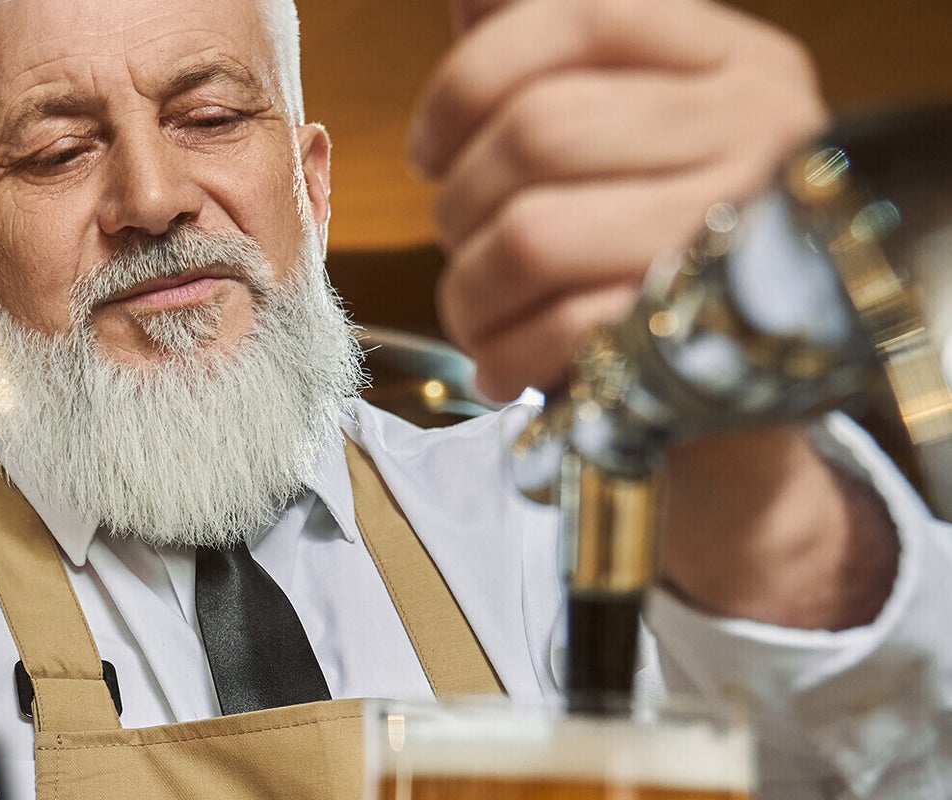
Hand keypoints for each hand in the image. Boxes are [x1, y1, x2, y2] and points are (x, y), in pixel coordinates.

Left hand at [410, 0, 827, 399]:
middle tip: (461, 245)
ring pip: (531, 237)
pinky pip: (560, 328)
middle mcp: (751, 130)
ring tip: (477, 314)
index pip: (570, 20)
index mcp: (728, 61)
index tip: (429, 150)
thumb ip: (554, 63)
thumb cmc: (663, 250)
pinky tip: (499, 367)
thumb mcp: (629, 136)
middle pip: (535, 132)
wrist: (749, 383)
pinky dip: (503, 355)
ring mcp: (729, 234)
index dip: (466, 83)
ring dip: (470, 291)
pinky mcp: (700, 332)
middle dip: (461, 203)